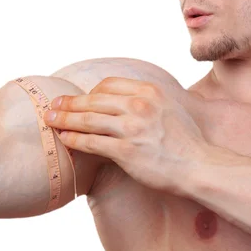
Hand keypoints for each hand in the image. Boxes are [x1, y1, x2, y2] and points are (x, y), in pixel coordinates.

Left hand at [44, 77, 206, 193]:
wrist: (200, 166)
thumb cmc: (187, 141)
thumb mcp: (171, 106)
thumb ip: (149, 99)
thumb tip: (128, 99)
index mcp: (149, 91)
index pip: (109, 84)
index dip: (90, 92)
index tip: (81, 99)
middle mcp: (139, 105)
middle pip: (93, 99)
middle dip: (69, 102)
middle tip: (53, 105)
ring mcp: (132, 128)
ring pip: (88, 119)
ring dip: (65, 119)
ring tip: (50, 120)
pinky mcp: (126, 151)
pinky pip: (91, 142)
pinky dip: (74, 139)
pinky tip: (65, 139)